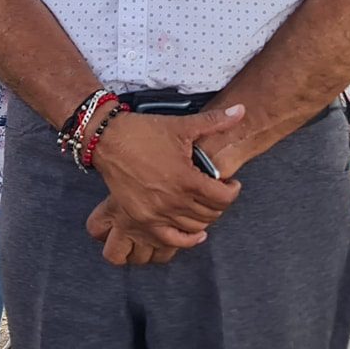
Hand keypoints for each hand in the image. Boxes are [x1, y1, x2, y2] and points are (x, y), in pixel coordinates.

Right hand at [83, 106, 245, 262]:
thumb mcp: (182, 125)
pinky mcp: (142, 218)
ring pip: (195, 227)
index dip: (232, 191)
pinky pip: (171, 239)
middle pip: (211, 214)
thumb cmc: (144, 131)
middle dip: (220, 203)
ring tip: (204, 204)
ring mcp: (156, 213)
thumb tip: (241, 109)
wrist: (108, 140)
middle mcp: (173, 200)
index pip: (223, 198)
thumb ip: (215, 121)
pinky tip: (197, 233)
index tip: (230, 184)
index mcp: (186, 178)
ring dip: (205, 217)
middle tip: (217, 192)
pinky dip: (187, 239)